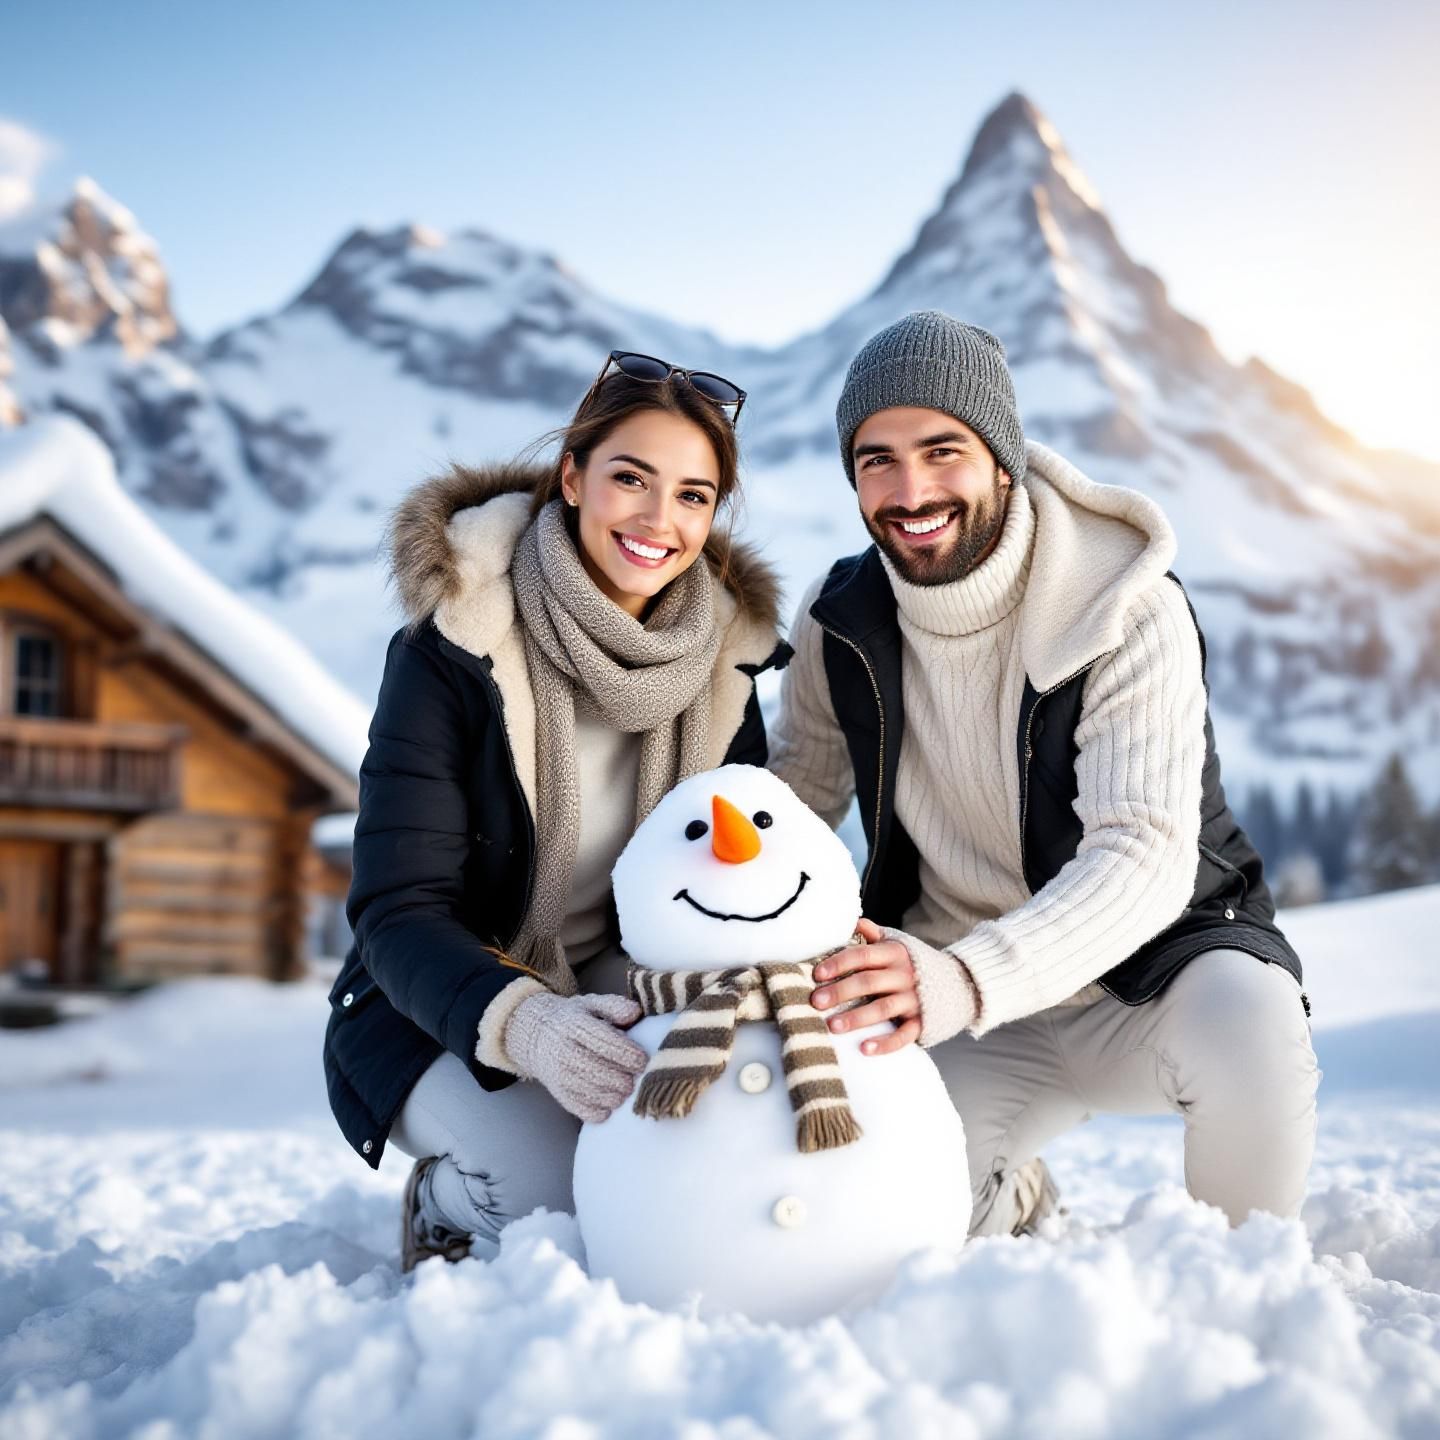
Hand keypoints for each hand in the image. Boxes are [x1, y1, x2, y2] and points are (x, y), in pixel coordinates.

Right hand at [503, 991, 648, 1122]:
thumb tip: (635, 1013)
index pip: (603, 1042)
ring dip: (614, 1095)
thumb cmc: (573, 1019)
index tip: (642, 1060)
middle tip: (635, 1078)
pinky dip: (600, 1110)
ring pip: (592, 1092)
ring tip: (625, 1089)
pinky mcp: (559, 1095)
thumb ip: (614, 1006)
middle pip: (598, 1071)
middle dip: (622, 1078)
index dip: (627, 1054)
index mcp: (574, 1026)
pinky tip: (610, 1102)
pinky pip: (583, 1109)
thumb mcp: (591, 1005)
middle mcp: (564, 1051)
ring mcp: (559, 1075)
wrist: (537, 1037)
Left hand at [809, 916, 920, 1054]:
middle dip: (840, 991)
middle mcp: (905, 975)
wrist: (957, 982)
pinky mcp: (922, 1022)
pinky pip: (903, 1035)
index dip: (839, 963)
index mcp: (895, 953)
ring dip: (857, 1018)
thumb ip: (873, 934)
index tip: (817, 974)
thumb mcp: (897, 944)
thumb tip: (851, 921)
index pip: (863, 955)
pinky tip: (864, 1048)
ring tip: (833, 1026)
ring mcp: (914, 1000)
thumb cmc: (914, 963)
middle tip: (816, 1001)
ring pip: (883, 1008)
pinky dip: (885, 1043)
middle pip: (868, 982)